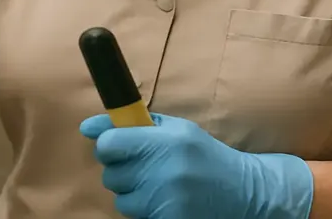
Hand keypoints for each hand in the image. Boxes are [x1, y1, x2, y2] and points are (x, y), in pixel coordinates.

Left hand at [81, 113, 313, 218]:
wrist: (244, 192)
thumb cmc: (204, 155)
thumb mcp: (176, 129)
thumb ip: (132, 123)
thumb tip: (87, 127)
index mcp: (165, 140)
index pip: (108, 145)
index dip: (110, 146)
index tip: (120, 149)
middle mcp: (163, 170)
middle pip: (110, 175)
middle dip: (124, 172)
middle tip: (146, 169)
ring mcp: (165, 201)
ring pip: (121, 200)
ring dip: (134, 195)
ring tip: (158, 187)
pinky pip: (136, 217)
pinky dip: (146, 211)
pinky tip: (164, 202)